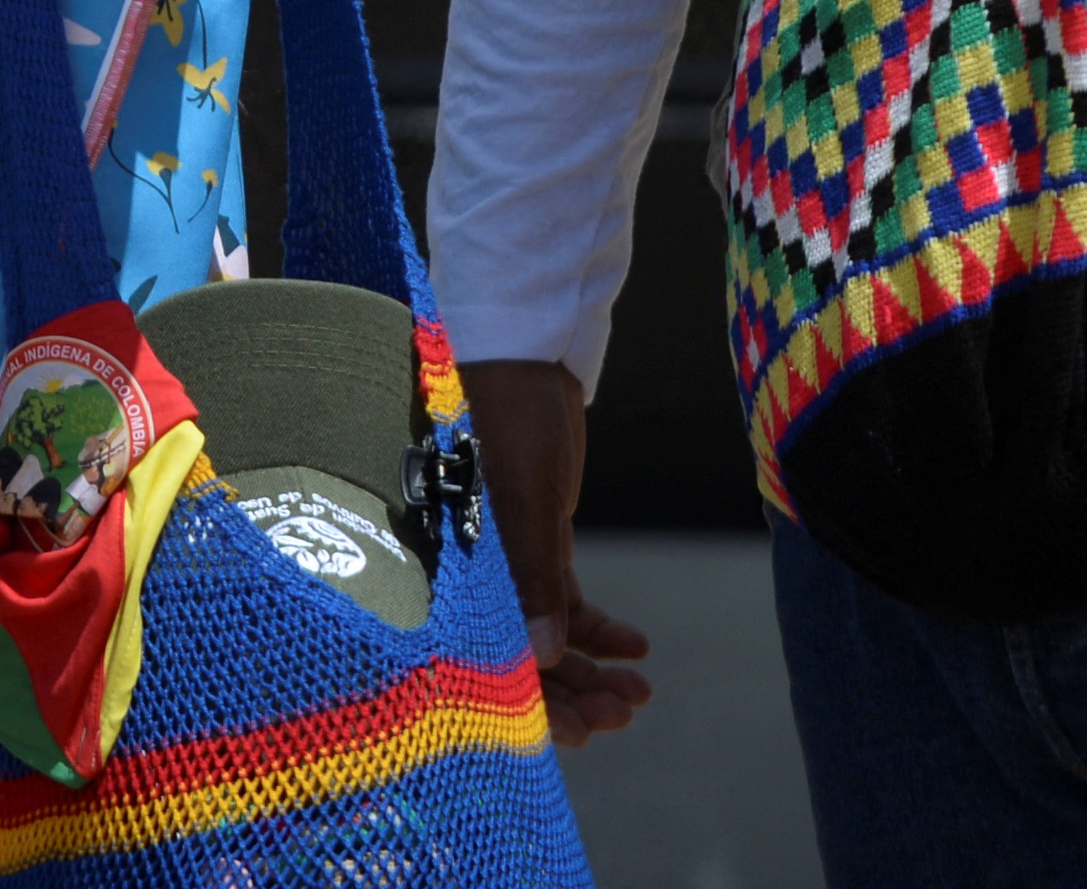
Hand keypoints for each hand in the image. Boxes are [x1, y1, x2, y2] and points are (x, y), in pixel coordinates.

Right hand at [459, 358, 652, 746]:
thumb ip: (531, 573)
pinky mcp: (533, 544)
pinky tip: (638, 647)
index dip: (531, 704)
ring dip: (591, 670)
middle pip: (517, 659)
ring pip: (546, 638)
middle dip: (571, 696)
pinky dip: (599, 630)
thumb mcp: (522, 493)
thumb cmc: (505, 411)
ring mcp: (503, 563)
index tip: (584, 733)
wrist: (525, 352)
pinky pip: (564, 605)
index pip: (482, 658)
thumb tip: (545, 656)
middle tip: (623, 715)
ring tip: (640, 694)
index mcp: (446, 567)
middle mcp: (469, 576)